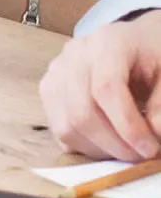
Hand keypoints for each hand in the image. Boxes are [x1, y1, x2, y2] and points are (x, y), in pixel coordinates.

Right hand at [40, 13, 160, 162]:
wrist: (133, 42)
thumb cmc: (151, 57)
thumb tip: (154, 138)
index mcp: (108, 42)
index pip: (106, 88)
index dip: (127, 125)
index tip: (150, 148)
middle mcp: (74, 55)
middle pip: (82, 111)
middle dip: (115, 144)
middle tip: (141, 156)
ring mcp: (56, 72)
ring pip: (66, 125)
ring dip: (99, 149)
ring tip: (126, 150)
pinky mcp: (48, 90)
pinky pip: (59, 130)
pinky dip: (85, 146)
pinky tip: (108, 142)